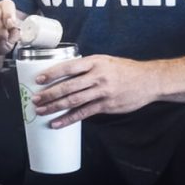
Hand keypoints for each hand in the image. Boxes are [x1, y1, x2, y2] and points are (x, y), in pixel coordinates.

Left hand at [31, 55, 160, 127]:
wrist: (149, 80)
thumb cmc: (125, 70)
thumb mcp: (105, 61)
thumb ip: (87, 67)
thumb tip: (66, 74)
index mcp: (95, 62)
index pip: (69, 67)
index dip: (52, 73)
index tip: (38, 79)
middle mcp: (97, 76)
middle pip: (68, 86)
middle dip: (49, 94)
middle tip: (35, 99)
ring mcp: (102, 92)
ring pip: (73, 101)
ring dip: (55, 107)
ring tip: (41, 111)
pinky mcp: (106, 105)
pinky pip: (84, 113)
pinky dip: (68, 119)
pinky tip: (57, 123)